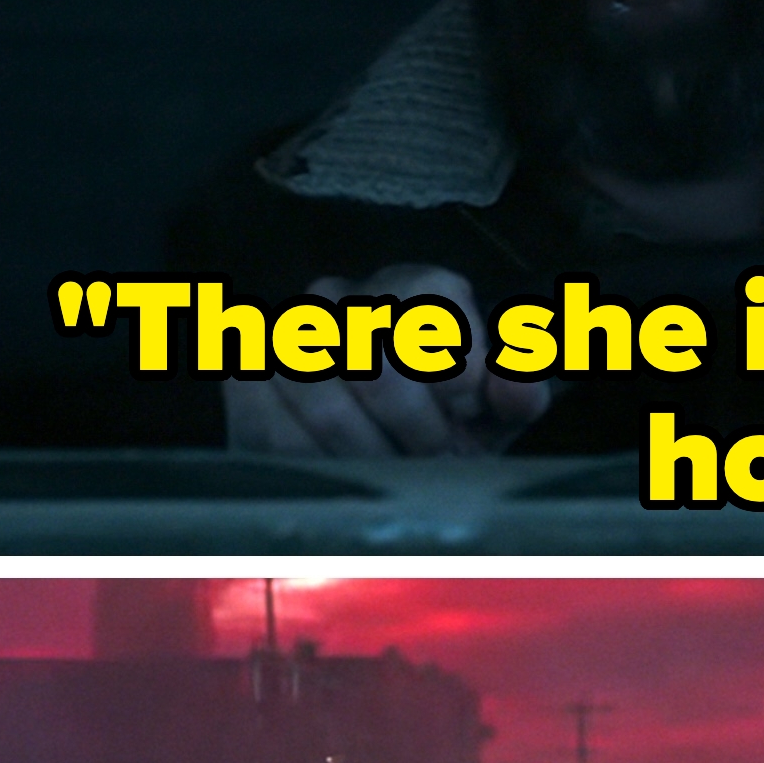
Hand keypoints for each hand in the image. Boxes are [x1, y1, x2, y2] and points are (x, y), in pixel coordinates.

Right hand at [223, 266, 549, 456]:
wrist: (373, 452)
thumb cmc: (444, 426)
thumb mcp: (493, 416)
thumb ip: (515, 397)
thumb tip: (517, 388)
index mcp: (419, 290)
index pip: (435, 308)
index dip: (455, 374)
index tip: (466, 415)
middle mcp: (347, 298)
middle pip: (380, 367)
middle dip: (416, 431)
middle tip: (434, 459)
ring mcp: (288, 334)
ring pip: (324, 403)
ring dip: (368, 454)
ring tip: (393, 471)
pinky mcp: (246, 378)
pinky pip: (270, 424)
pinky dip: (316, 464)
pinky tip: (342, 472)